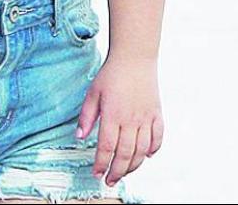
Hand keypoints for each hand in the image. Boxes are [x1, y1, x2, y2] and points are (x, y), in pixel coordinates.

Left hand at [75, 53, 163, 186]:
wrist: (135, 57)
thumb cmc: (112, 74)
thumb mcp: (93, 93)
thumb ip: (86, 117)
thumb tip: (79, 137)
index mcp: (112, 115)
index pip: (106, 147)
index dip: (101, 164)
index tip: (96, 173)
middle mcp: (131, 119)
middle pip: (125, 154)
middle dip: (117, 171)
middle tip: (110, 180)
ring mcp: (146, 117)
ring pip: (142, 150)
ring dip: (133, 166)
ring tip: (124, 172)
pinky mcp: (157, 114)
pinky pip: (158, 137)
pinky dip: (153, 150)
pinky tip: (146, 156)